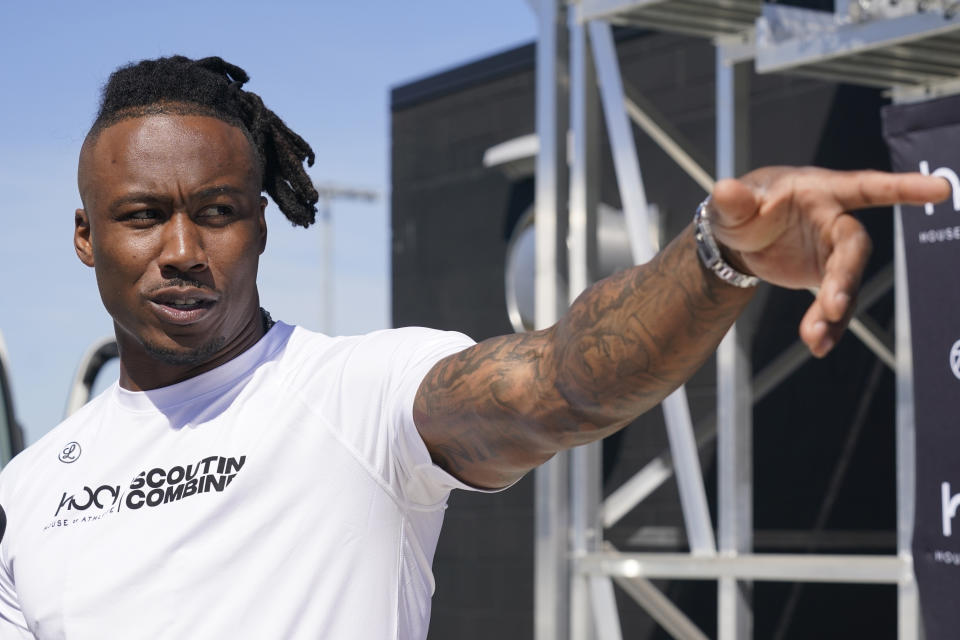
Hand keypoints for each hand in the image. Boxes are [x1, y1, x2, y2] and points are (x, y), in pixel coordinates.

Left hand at [709, 166, 949, 356]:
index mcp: (819, 192)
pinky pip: (834, 304)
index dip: (903, 188)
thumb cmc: (742, 207)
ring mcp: (832, 252)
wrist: (738, 237)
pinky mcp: (825, 277)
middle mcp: (833, 222)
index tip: (941, 191)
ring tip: (815, 338)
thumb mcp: (731, 204)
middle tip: (833, 306)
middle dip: (846, 277)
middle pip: (853, 248)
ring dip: (835, 312)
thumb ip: (732, 200)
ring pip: (846, 283)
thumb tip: (723, 189)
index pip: (866, 187)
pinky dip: (826, 326)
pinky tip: (816, 345)